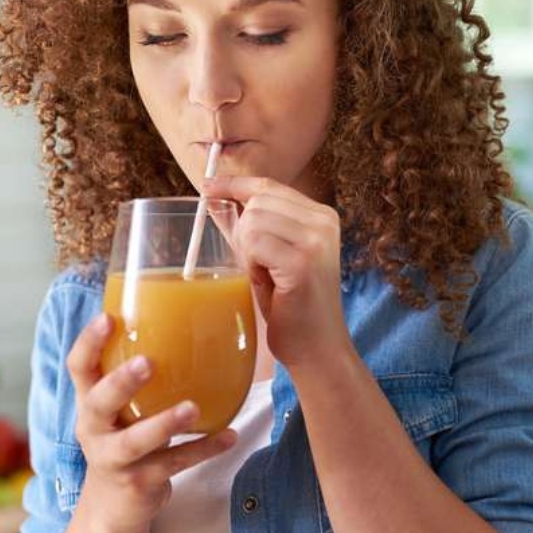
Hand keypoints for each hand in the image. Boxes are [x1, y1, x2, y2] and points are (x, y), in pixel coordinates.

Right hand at [65, 314, 236, 532]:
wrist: (113, 504)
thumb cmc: (126, 437)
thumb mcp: (123, 407)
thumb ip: (140, 377)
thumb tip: (189, 321)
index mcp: (89, 401)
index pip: (79, 367)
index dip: (89, 342)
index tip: (107, 317)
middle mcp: (95, 429)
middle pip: (99, 403)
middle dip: (121, 382)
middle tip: (147, 363)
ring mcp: (114, 459)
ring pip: (135, 441)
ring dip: (165, 423)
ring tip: (192, 407)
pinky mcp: (139, 482)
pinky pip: (174, 464)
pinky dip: (204, 449)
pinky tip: (230, 436)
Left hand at [201, 176, 352, 369]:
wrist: (318, 349)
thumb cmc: (292, 306)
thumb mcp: (269, 258)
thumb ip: (247, 227)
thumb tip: (215, 198)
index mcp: (321, 216)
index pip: (269, 185)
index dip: (235, 184)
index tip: (208, 186)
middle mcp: (324, 221)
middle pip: (257, 200)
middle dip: (243, 232)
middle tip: (256, 266)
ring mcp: (316, 240)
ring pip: (253, 220)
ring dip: (247, 251)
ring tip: (266, 276)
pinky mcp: (303, 262)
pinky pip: (254, 243)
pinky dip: (251, 264)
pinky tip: (268, 283)